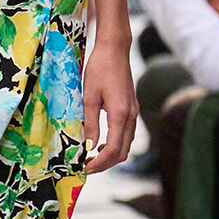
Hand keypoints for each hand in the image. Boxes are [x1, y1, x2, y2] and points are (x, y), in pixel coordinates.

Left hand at [82, 38, 137, 175]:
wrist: (115, 49)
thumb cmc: (99, 68)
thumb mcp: (88, 96)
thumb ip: (89, 123)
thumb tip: (87, 147)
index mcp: (121, 114)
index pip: (113, 150)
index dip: (99, 163)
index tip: (84, 168)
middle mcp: (131, 116)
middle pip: (122, 152)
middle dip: (105, 164)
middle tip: (85, 166)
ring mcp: (134, 113)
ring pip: (126, 145)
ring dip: (110, 155)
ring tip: (90, 157)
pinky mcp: (132, 109)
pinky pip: (126, 135)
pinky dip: (115, 144)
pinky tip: (100, 143)